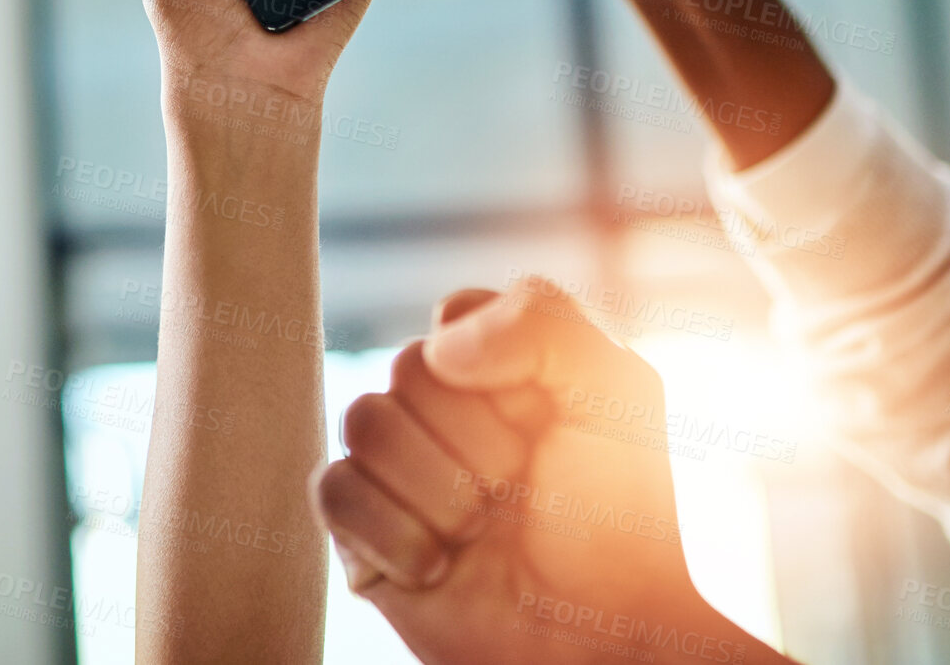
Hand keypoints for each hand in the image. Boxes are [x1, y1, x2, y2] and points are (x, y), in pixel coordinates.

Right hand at [312, 283, 786, 664]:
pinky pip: (332, 489)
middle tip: (517, 489)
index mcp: (499, 366)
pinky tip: (437, 565)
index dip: (500, 370)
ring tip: (479, 530)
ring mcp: (395, 466)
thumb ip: (539, 322)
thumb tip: (437, 347)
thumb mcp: (616, 392)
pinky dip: (392, 535)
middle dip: (475, 442)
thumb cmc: (615, 521)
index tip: (547, 420)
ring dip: (438, 490)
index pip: (456, 316)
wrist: (599, 636)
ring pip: (362, 421)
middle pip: (406, 367)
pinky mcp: (358, 526)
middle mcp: (441, 409)